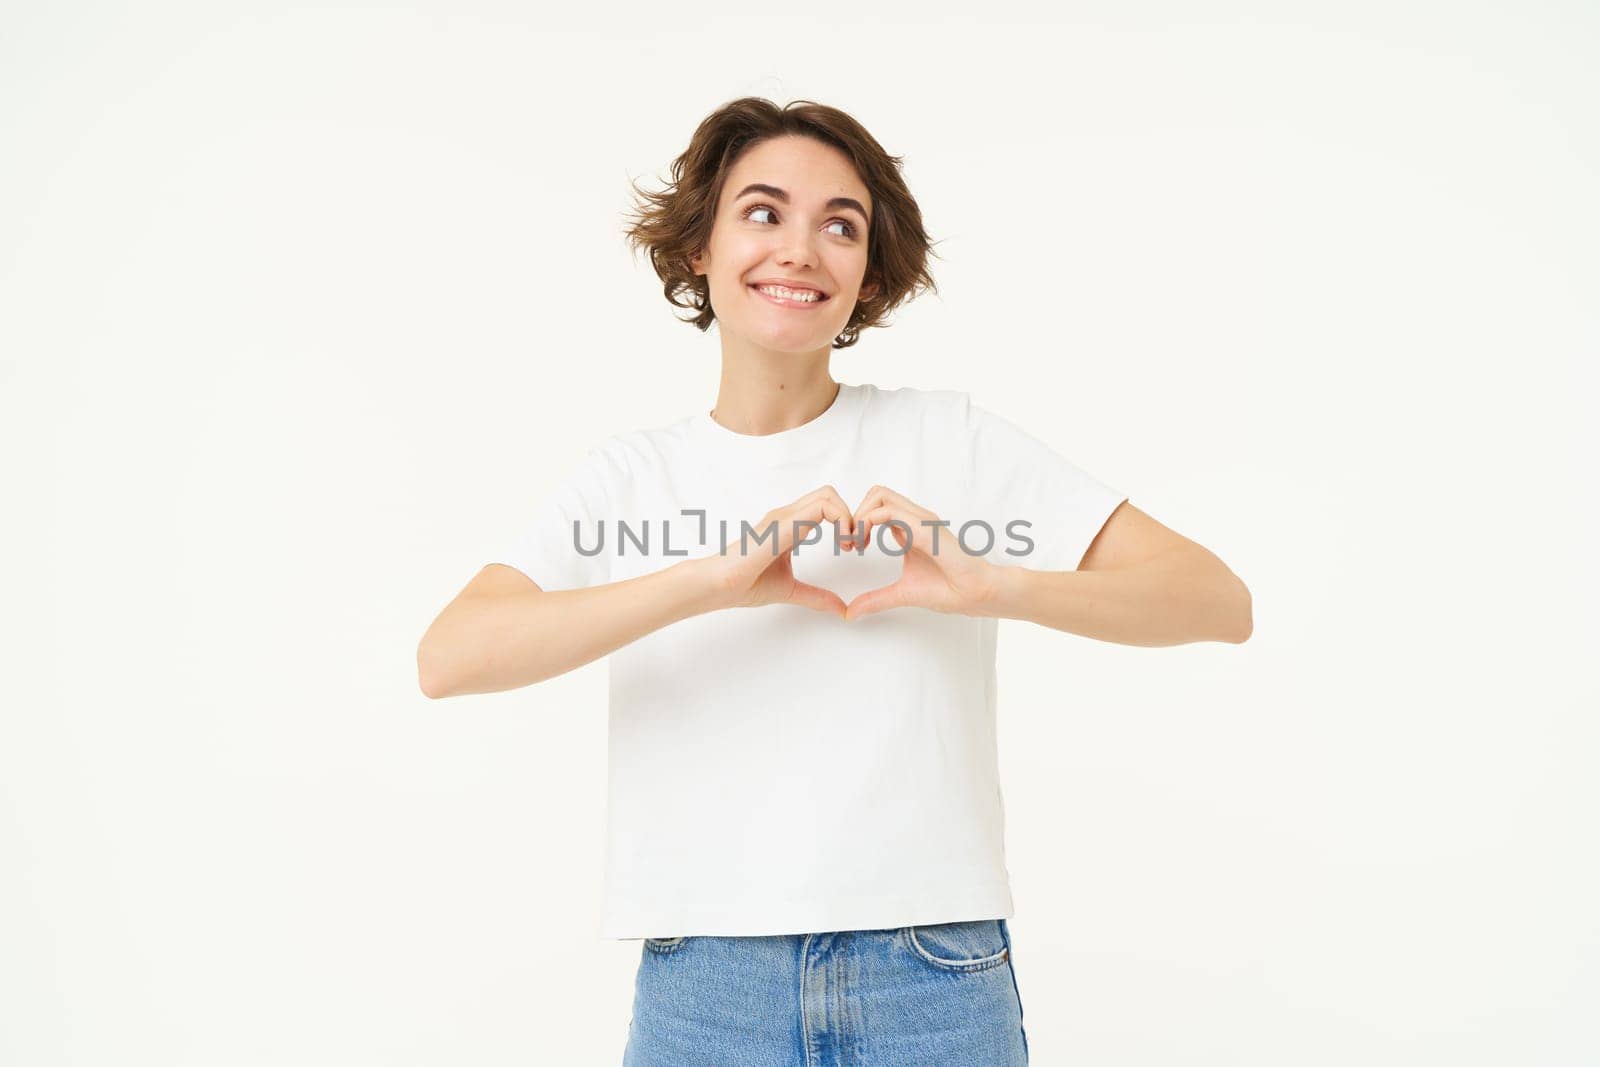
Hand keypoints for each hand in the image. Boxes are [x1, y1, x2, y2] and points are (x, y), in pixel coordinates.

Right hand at [699, 485, 856, 616]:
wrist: (719, 585)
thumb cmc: (745, 584)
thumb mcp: (792, 590)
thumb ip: (817, 597)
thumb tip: (842, 609)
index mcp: (790, 526)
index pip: (825, 506)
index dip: (846, 522)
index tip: (853, 548)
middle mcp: (788, 516)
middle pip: (830, 494)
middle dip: (852, 515)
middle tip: (856, 545)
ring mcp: (784, 517)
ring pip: (828, 495)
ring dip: (848, 517)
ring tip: (849, 546)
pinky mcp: (782, 525)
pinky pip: (819, 509)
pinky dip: (840, 521)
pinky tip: (842, 546)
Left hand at [843, 485, 999, 620]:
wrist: (974, 593)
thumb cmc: (947, 589)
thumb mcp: (900, 593)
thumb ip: (875, 599)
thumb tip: (851, 613)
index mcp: (909, 529)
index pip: (877, 507)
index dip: (857, 522)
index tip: (851, 548)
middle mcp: (914, 519)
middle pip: (876, 493)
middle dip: (854, 513)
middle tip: (850, 542)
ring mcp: (920, 520)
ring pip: (879, 495)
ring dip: (860, 516)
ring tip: (856, 543)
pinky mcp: (924, 528)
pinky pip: (890, 511)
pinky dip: (868, 522)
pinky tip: (866, 544)